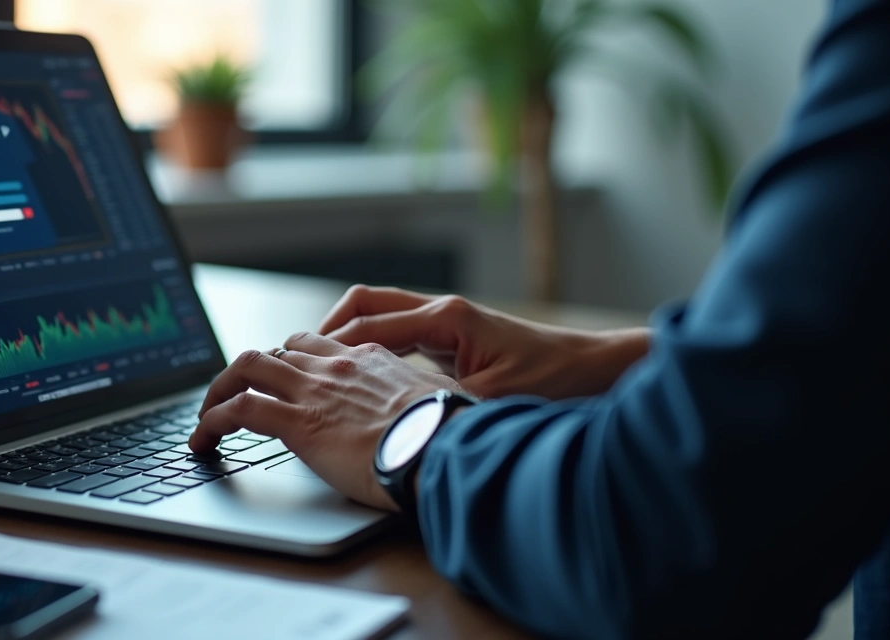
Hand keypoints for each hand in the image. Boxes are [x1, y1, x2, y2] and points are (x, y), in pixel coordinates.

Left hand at [190, 332, 462, 510]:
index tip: (285, 378)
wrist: (445, 445)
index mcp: (371, 359)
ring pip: (248, 367)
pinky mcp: (298, 422)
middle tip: (237, 393)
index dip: (295, 360)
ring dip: (220, 388)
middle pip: (278, 350)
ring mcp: (314, 390)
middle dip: (251, 369)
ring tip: (207, 415)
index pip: (319, 346)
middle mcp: (337, 365)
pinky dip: (211, 421)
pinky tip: (201, 440)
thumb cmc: (451, 433)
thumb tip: (430, 412)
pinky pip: (238, 409)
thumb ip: (422, 400)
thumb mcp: (440, 402)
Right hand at [319, 285, 649, 399]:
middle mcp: (441, 312)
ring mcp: (446, 322)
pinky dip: (370, 347)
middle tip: (296, 357)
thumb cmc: (552, 380)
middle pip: (366, 304)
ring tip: (317, 365)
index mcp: (445, 318)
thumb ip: (439, 403)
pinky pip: (397, 333)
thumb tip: (393, 418)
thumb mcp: (490, 399)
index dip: (331, 347)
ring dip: (347, 334)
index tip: (298, 365)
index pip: (370, 324)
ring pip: (380, 315)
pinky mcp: (452, 338)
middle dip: (328, 328)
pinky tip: (358, 376)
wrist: (593, 369)